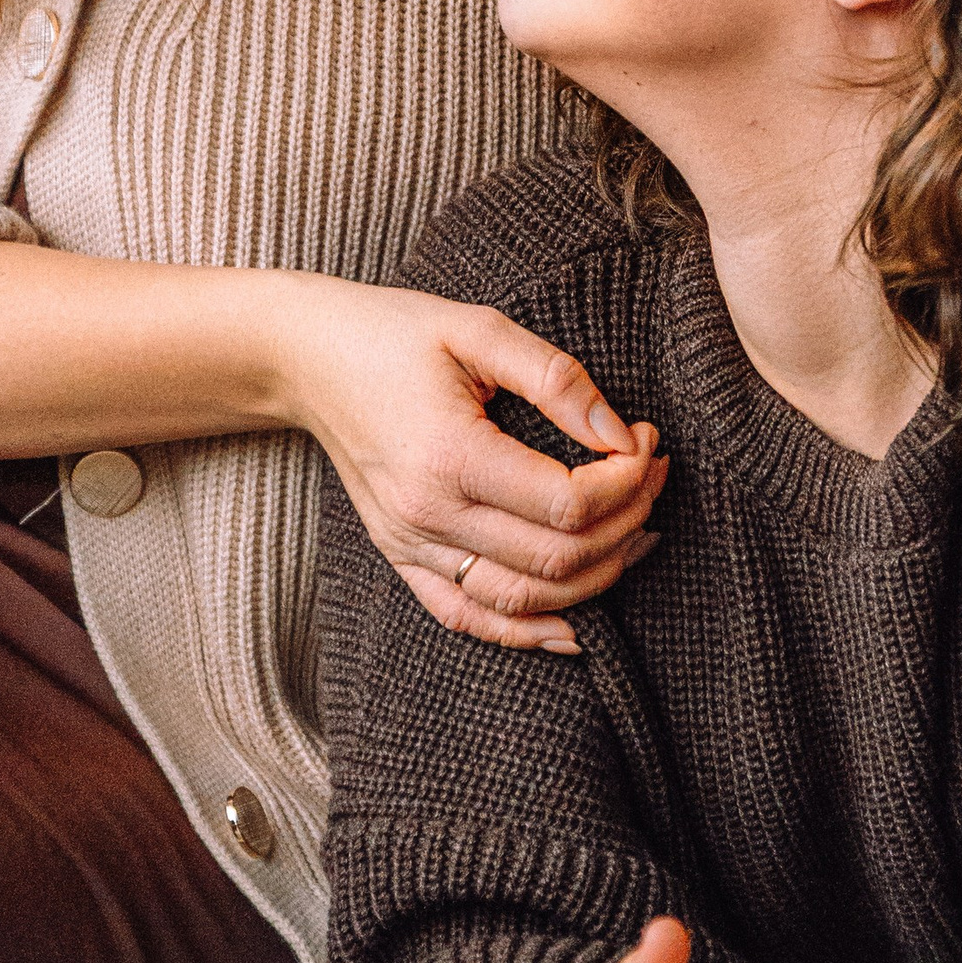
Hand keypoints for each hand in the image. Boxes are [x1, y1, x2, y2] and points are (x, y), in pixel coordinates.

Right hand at [277, 277, 664, 651]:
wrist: (306, 358)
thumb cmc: (393, 332)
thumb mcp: (477, 329)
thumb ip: (555, 378)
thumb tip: (621, 434)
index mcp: (449, 455)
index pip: (567, 503)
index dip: (627, 481)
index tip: (647, 442)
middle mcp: (427, 514)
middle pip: (556, 558)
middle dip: (627, 522)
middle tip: (654, 477)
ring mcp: (410, 545)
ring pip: (522, 601)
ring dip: (595, 578)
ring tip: (637, 533)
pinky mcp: (400, 556)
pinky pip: (467, 618)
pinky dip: (526, 633)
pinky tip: (574, 627)